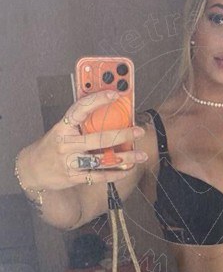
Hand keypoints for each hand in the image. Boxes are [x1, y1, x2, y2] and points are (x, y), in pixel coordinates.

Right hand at [20, 90, 147, 190]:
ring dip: (125, 157)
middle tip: (139, 131)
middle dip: (122, 135)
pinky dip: (115, 173)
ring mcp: (70, 162)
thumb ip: (81, 124)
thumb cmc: (52, 146)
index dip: (98, 100)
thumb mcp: (62, 130)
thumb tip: (108, 113)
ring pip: (102, 159)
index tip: (116, 94)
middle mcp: (66, 144)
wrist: (32, 169)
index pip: (81, 109)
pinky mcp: (73, 177)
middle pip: (99, 138)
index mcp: (63, 127)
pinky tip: (127, 169)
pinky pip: (99, 176)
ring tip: (140, 155)